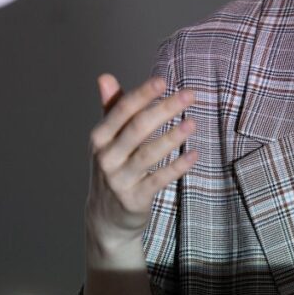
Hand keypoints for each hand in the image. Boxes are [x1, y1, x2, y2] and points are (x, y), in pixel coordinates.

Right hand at [85, 74, 196, 267]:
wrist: (106, 218)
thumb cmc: (113, 167)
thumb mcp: (107, 139)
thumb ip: (111, 108)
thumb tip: (104, 76)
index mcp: (99, 138)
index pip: (122, 110)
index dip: (142, 94)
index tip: (163, 80)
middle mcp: (106, 157)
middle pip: (137, 128)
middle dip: (165, 109)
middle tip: (190, 94)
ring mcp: (119, 179)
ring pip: (148, 154)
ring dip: (172, 137)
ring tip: (193, 122)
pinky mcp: (134, 199)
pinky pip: (158, 180)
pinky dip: (177, 167)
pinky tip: (194, 155)